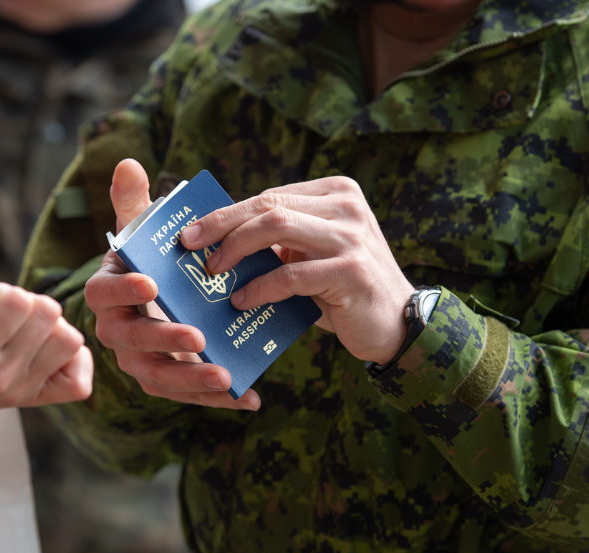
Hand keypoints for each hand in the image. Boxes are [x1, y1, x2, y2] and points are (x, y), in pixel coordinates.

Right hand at [0, 263, 92, 441]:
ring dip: (50, 327)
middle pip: (49, 314)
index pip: (18, 301)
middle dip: (26, 304)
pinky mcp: (33, 401)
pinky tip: (45, 350)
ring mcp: (19, 392)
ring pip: (69, 340)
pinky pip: (79, 382)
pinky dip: (72, 360)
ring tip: (20, 332)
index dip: (0, 293)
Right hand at [84, 159, 260, 410]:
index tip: (152, 284)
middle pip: (132, 343)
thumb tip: (129, 163)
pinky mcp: (166, 381)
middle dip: (164, 340)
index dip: (124, 291)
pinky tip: (248, 398)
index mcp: (107, 293)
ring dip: (192, 380)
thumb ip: (134, 202)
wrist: (158, 297)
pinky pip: (187, 395)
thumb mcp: (141, 232)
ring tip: (226, 376)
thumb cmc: (148, 262)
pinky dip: (216, 400)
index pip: (103, 294)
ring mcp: (140, 361)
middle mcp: (117, 332)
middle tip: (198, 337)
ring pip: (158, 378)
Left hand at [180, 176, 414, 364]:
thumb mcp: (313, 254)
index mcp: (336, 192)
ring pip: (277, 227)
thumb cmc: (344, 289)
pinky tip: (241, 302)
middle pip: (268, 206)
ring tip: (214, 271)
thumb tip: (216, 238)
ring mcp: (352, 237)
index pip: (269, 196)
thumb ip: (279, 240)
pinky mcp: (351, 271)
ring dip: (236, 249)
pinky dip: (260, 287)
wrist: (397, 324)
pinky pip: (291, 274)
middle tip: (190, 246)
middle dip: (222, 224)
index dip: (226, 213)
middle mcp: (346, 206)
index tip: (191, 232)